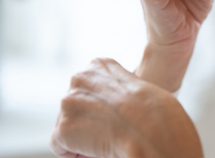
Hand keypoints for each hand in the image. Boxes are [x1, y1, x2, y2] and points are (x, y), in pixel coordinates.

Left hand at [50, 58, 202, 157]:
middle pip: (75, 107)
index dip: (101, 108)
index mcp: (98, 65)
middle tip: (112, 131)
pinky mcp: (63, 128)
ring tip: (108, 139)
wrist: (151, 127)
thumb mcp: (137, 85)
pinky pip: (60, 146)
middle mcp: (79, 78)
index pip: (88, 89)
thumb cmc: (154, 111)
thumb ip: (115, 89)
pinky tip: (96, 150)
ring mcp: (69, 102)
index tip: (116, 116)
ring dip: (83, 136)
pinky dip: (75, 153)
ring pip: (67, 126)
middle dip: (88, 121)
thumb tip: (110, 110)